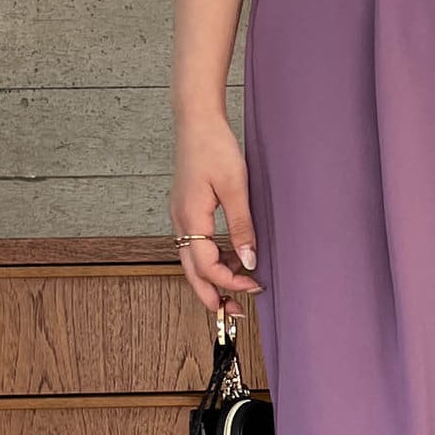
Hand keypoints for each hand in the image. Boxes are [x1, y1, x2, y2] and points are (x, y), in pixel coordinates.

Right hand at [169, 98, 262, 316]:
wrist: (196, 120)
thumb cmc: (215, 147)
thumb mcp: (235, 187)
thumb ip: (241, 226)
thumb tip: (248, 261)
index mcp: (190, 218)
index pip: (206, 267)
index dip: (229, 283)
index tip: (254, 286)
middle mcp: (180, 221)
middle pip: (192, 273)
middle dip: (212, 297)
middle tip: (234, 315)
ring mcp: (181, 216)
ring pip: (192, 261)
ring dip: (212, 280)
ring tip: (236, 292)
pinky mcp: (187, 210)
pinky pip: (195, 246)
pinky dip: (211, 260)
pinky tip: (230, 261)